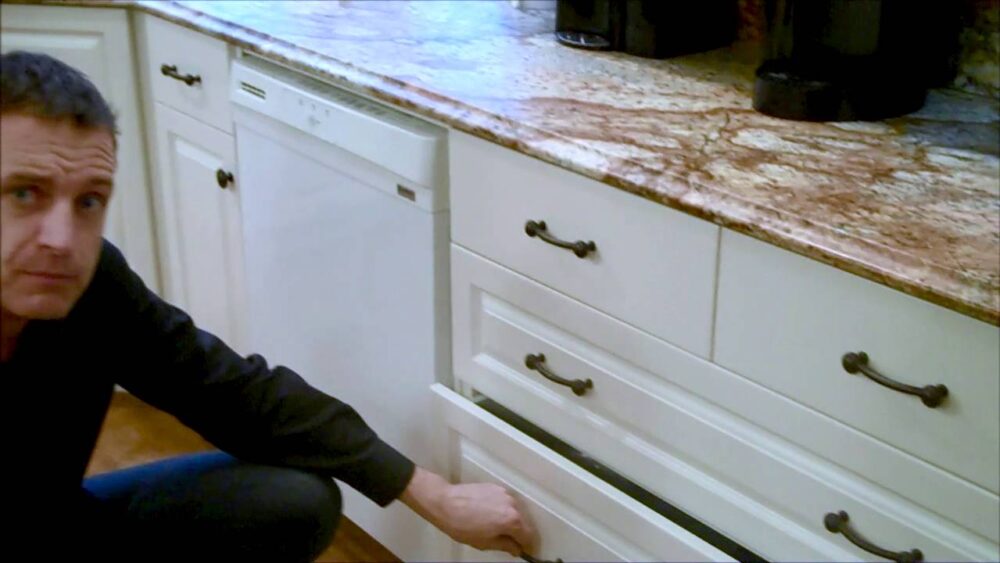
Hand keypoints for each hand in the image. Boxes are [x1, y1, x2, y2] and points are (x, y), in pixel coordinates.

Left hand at [400, 466, 537, 556]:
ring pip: (515, 510)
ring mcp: (504, 493)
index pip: (528, 536)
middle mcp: (512, 504)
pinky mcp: (496, 486)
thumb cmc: (463, 526)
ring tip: (495, 526)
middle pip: (523, 522)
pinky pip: (505, 501)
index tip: (523, 551)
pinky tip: (489, 514)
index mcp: (512, 520)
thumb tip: (517, 549)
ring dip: (510, 519)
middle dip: (519, 532)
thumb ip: (506, 546)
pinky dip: (502, 509)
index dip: (527, 546)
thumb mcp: (485, 543)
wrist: (445, 502)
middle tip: (508, 541)